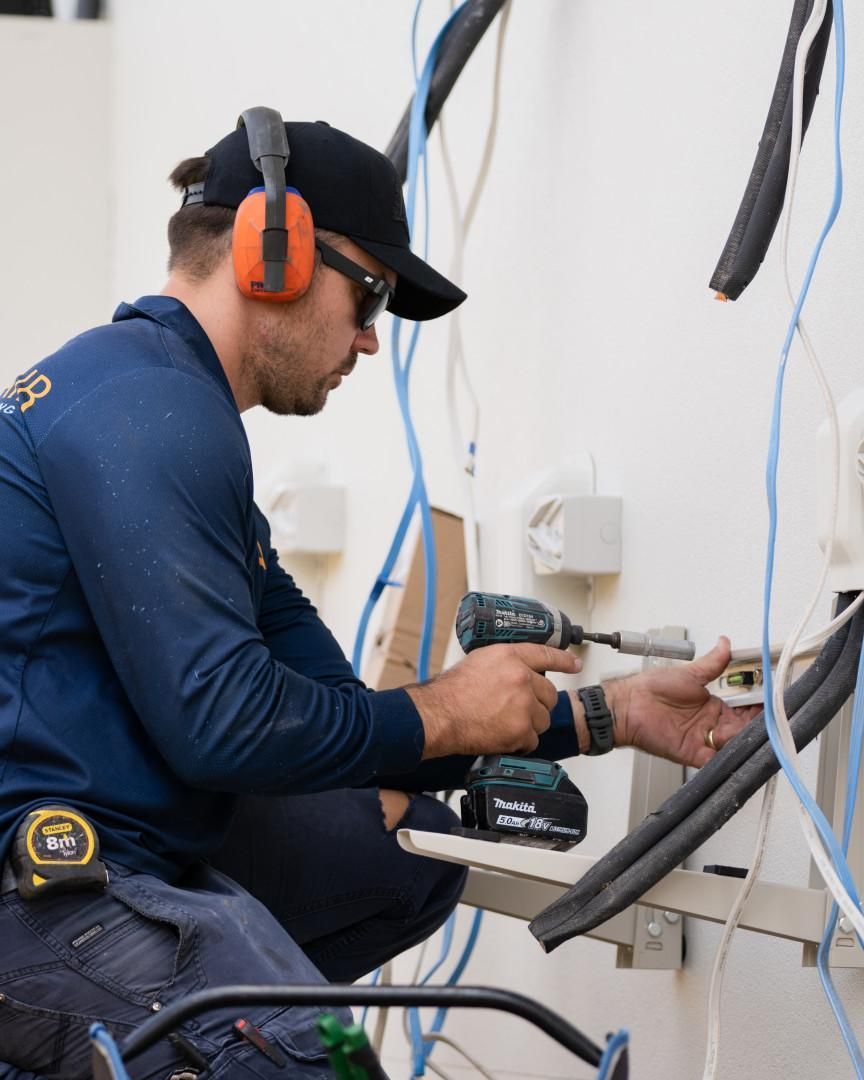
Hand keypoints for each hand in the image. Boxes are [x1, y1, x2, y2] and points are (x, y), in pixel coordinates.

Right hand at [407, 644, 581, 758]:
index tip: (574, 664)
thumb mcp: (479, 662)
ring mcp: (523, 704)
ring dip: (529, 724)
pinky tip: (502, 736)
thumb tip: (519, 672)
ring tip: (504, 723)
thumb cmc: (451, 692)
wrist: (440, 715)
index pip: (545, 655)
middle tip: (516, 709)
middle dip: (537, 704)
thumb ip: (504, 664)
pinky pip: (533, 739)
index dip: (563, 660)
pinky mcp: (521, 729)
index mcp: (509, 657)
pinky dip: (520, 742)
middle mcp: (521, 677)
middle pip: (549, 694)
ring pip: (543, 719)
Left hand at [604, 636, 759, 767]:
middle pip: (741, 729)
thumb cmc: (651, 688)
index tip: (769, 703)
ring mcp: (702, 739)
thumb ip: (712, 663)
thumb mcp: (688, 673)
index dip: (756, 709)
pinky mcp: (693, 754)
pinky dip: (726, 756)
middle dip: (754, 725)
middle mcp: (709, 724)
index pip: (743, 711)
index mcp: (711, 706)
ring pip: (732, 744)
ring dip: (741, 737)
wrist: (628, 704)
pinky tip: (732, 745)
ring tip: (744, 728)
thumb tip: (725, 643)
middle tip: (764, 718)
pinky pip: (715, 760)